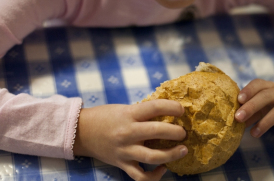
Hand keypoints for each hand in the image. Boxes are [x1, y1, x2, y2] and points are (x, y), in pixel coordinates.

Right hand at [73, 99, 187, 180]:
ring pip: (153, 156)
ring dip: (172, 154)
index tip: (182, 110)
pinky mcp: (122, 164)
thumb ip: (143, 112)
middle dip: (176, 132)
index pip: (155, 107)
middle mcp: (128, 132)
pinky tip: (163, 168)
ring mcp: (125, 150)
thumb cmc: (105, 117)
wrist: (81, 132)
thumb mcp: (124, 108)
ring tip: (183, 150)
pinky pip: (141, 176)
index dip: (172, 107)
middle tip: (183, 132)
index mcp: (129, 114)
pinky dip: (154, 175)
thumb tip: (168, 113)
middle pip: (157, 131)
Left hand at [235, 79, 273, 145]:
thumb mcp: (265, 103)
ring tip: (253, 134)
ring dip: (265, 122)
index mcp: (271, 87)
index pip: (260, 84)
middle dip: (252, 106)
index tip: (239, 99)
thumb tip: (235, 121)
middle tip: (238, 118)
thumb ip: (251, 111)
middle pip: (268, 95)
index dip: (249, 90)